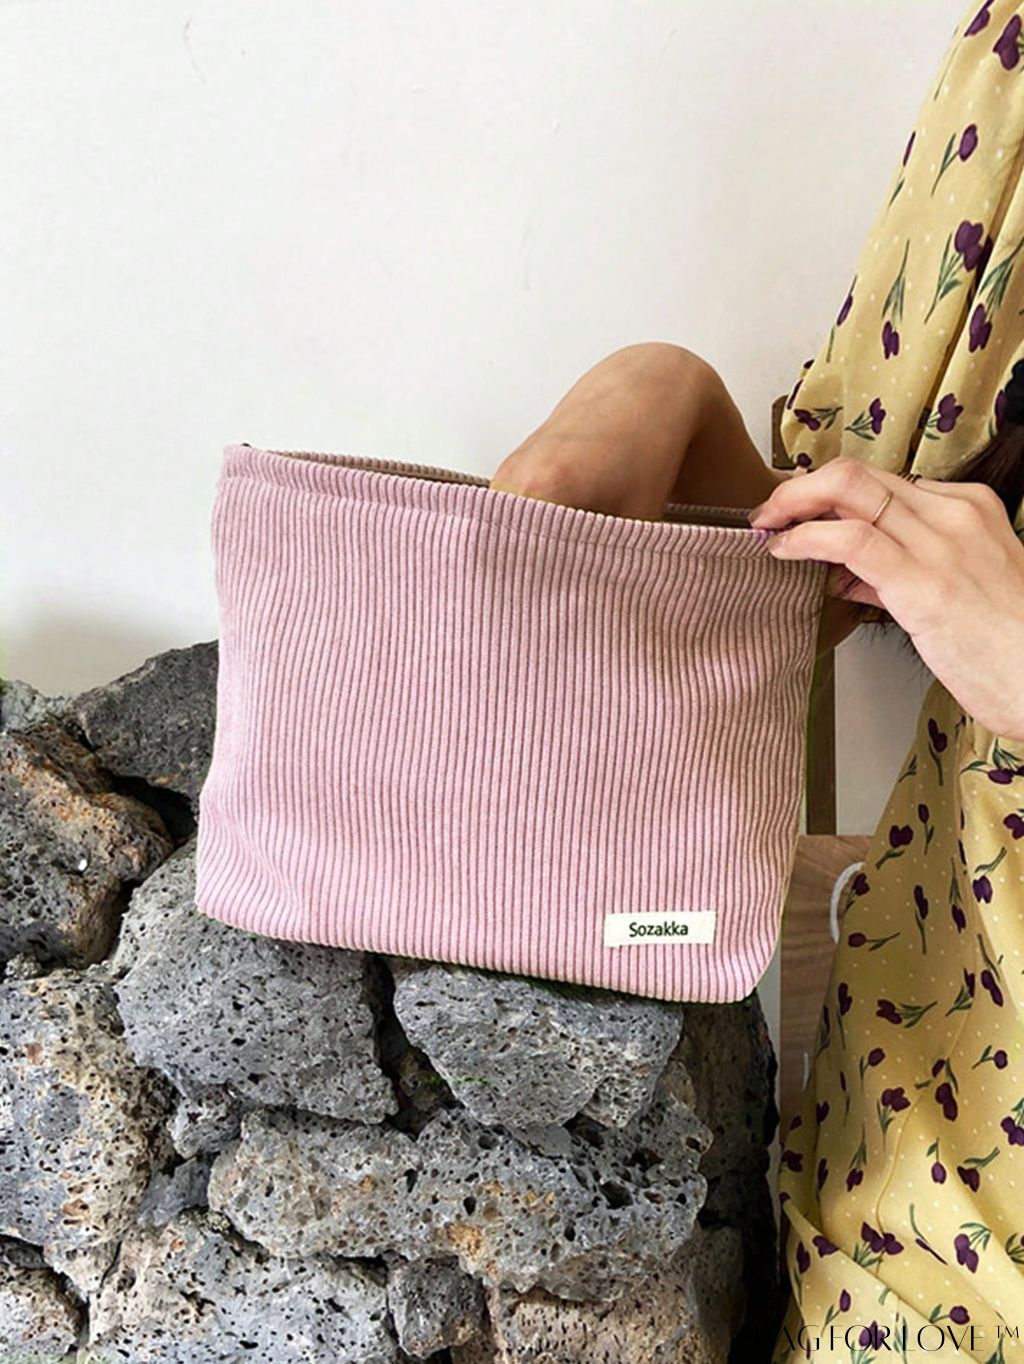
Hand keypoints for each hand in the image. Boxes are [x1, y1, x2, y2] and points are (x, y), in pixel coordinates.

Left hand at [749, 456, 1023, 741]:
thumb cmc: (1004, 646)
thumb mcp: (955, 592)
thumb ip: (898, 574)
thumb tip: (846, 574)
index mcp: (967, 508)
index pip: (880, 483)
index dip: (828, 495)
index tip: (797, 512)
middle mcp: (953, 514)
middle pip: (859, 474)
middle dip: (801, 487)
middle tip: (769, 513)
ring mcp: (940, 544)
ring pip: (848, 491)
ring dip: (793, 504)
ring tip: (767, 529)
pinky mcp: (923, 583)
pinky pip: (849, 540)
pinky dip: (805, 538)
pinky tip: (785, 551)